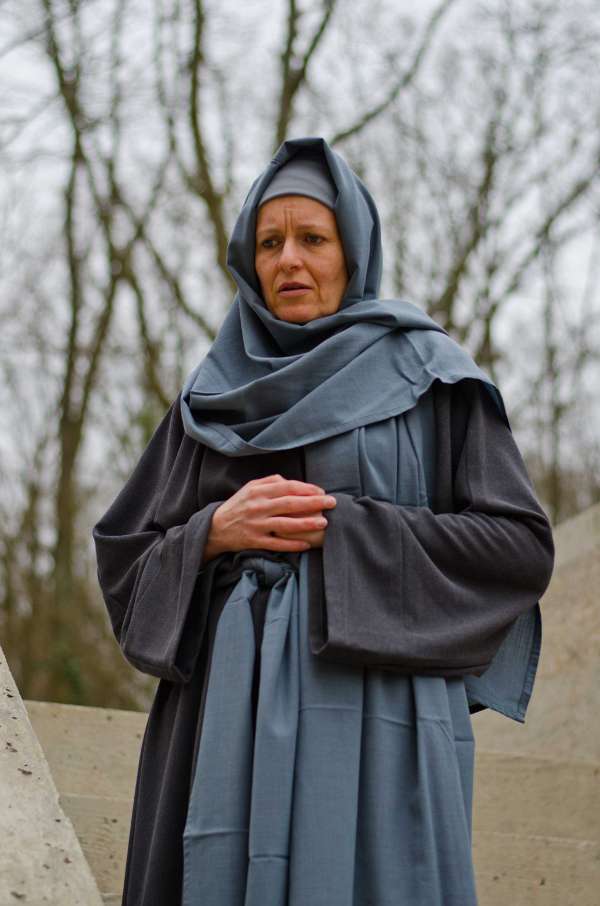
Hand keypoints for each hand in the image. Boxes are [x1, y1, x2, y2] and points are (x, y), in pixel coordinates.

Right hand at [204, 474, 336, 559]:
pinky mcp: (254, 542)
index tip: (322, 492)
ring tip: (324, 523)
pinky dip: (292, 545)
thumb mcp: (250, 487)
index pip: (287, 487)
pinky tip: (307, 544)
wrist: (215, 528)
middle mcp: (258, 507)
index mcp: (258, 491)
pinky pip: (277, 544)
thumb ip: (270, 481)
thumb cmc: (238, 505)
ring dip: (307, 523)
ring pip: (286, 524)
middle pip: (290, 504)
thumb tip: (291, 481)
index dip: (307, 489)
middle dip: (314, 503)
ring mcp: (256, 525)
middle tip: (332, 503)